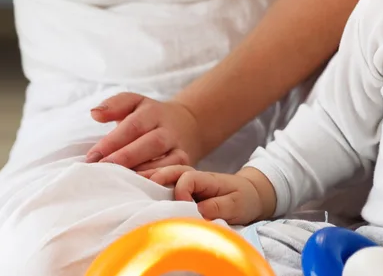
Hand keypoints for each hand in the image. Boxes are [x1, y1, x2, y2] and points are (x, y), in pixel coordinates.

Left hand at [86, 93, 205, 171]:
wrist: (187, 123)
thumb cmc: (148, 118)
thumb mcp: (134, 104)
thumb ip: (114, 105)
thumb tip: (95, 113)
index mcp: (153, 112)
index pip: (133, 125)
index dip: (112, 141)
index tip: (92, 157)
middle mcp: (168, 130)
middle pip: (152, 143)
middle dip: (127, 157)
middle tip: (104, 169)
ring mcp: (179, 147)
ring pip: (167, 160)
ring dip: (143, 172)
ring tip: (121, 182)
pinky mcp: (186, 163)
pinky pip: (176, 173)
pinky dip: (160, 180)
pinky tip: (141, 189)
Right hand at [142, 165, 271, 225]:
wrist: (251, 195)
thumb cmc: (243, 199)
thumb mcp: (235, 205)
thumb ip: (216, 207)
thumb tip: (195, 211)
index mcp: (207, 179)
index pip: (188, 179)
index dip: (182, 191)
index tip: (183, 204)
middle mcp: (194, 177)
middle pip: (171, 171)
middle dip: (155, 176)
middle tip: (138, 183)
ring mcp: (188, 182)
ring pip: (165, 175)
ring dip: (149, 178)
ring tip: (131, 181)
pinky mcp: (184, 190)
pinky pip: (165, 184)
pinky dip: (152, 183)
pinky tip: (138, 185)